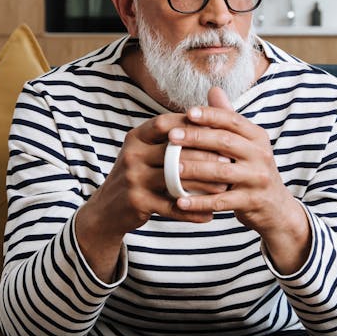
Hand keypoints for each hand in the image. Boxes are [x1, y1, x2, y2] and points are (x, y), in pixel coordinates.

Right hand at [75, 110, 228, 280]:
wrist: (107, 209)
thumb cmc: (137, 175)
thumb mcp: (144, 151)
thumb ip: (168, 138)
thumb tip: (208, 119)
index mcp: (136, 137)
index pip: (166, 124)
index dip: (191, 125)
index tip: (218, 131)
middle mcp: (132, 155)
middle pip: (174, 151)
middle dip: (205, 156)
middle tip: (229, 161)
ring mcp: (132, 179)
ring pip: (176, 179)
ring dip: (203, 185)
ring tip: (224, 188)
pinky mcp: (137, 202)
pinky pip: (171, 207)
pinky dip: (192, 212)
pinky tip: (209, 215)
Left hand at [167, 87, 310, 273]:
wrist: (275, 206)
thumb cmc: (252, 169)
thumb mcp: (247, 143)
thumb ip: (229, 118)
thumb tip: (213, 89)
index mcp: (257, 136)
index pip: (232, 120)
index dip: (210, 115)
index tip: (187, 112)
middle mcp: (260, 155)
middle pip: (225, 142)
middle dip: (196, 138)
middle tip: (172, 136)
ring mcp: (256, 179)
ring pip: (221, 172)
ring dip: (194, 169)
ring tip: (172, 168)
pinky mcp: (251, 202)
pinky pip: (221, 202)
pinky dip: (199, 202)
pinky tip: (180, 202)